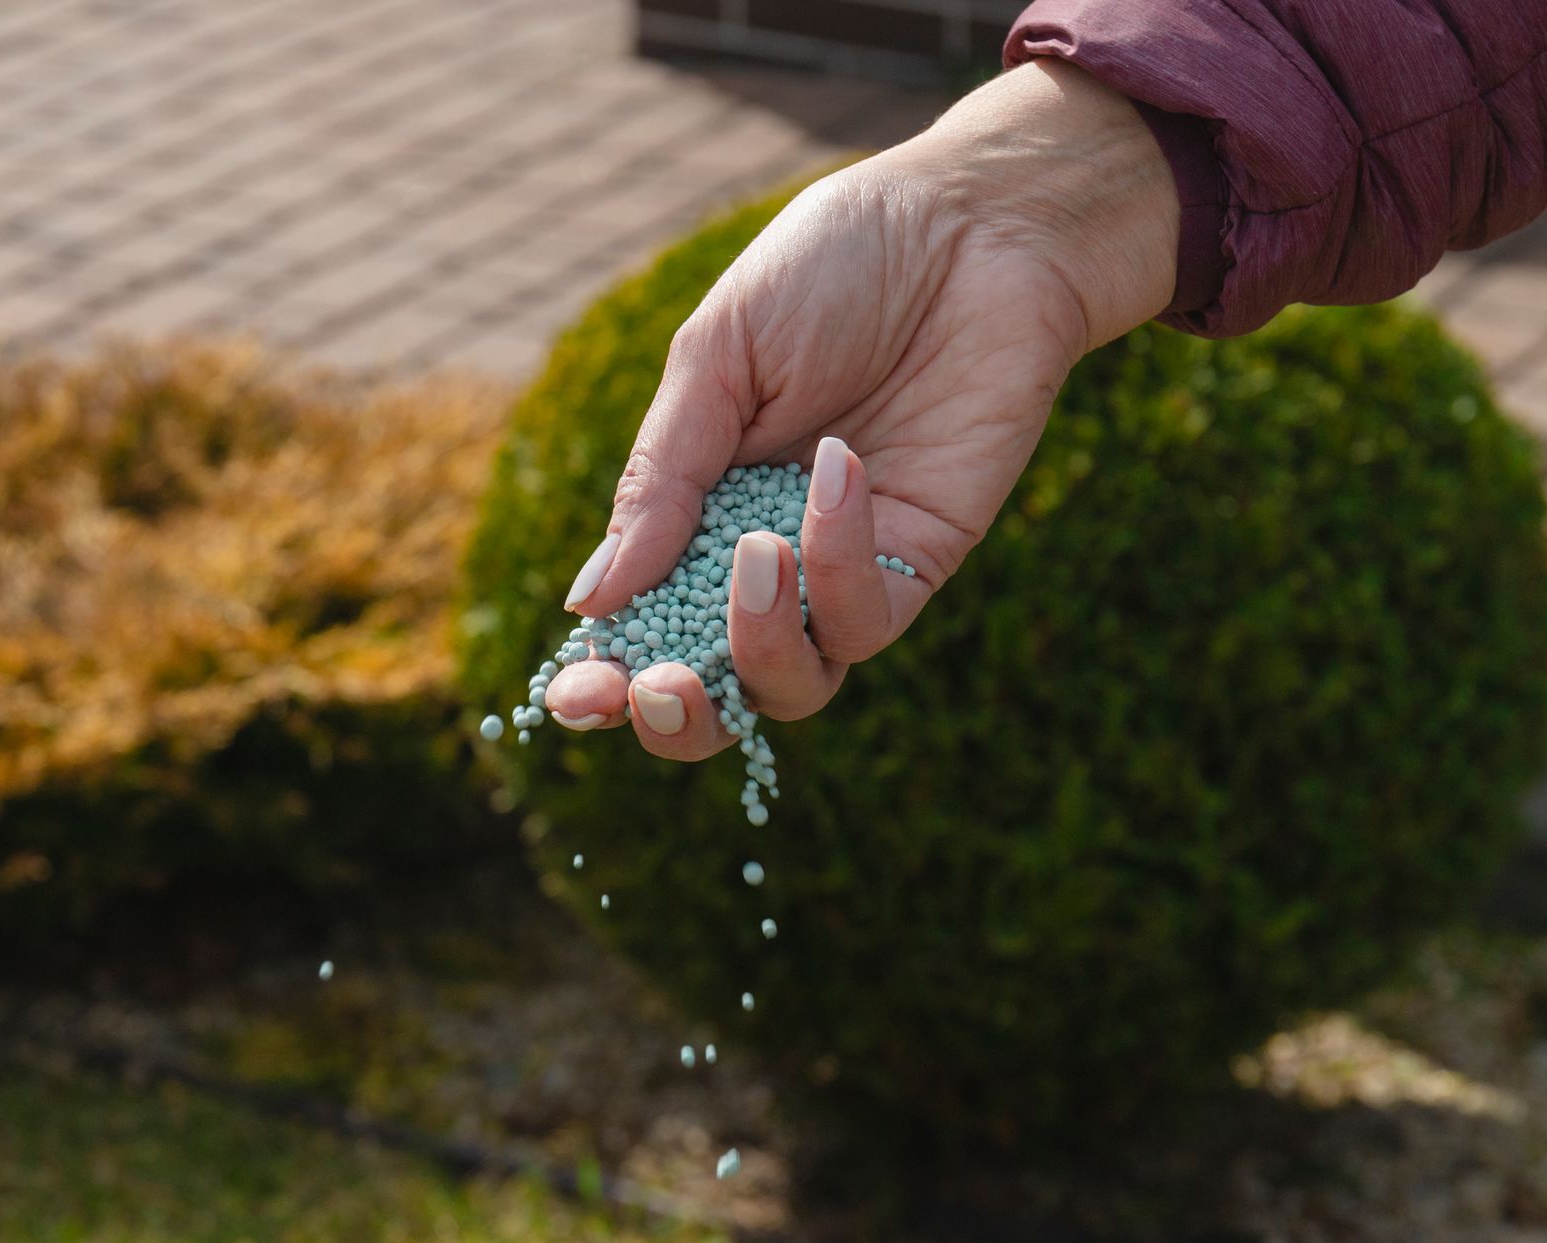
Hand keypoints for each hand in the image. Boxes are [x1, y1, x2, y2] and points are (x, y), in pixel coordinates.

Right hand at [547, 59, 1179, 758]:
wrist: (970, 224)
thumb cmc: (832, 270)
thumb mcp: (715, 359)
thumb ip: (659, 481)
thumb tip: (589, 601)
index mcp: (692, 512)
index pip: (639, 625)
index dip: (604, 677)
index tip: (575, 695)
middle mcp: (763, 560)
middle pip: (714, 692)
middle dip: (677, 715)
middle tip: (657, 685)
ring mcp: (843, 571)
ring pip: (793, 685)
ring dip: (758, 645)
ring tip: (755, 552)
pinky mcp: (921, 563)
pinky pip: (867, 618)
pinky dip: (840, 561)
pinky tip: (838, 467)